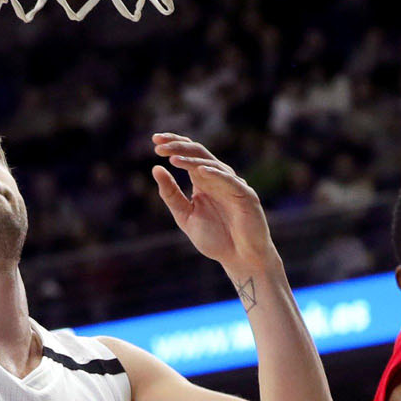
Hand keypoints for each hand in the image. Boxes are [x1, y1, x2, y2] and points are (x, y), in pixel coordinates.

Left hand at [151, 134, 277, 276]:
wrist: (240, 259)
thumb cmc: (216, 239)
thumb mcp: (185, 216)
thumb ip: (171, 194)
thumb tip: (155, 169)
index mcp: (203, 181)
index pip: (188, 155)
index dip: (174, 144)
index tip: (154, 141)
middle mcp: (218, 178)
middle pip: (198, 153)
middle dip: (178, 146)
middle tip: (159, 144)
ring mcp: (232, 184)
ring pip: (211, 164)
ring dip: (192, 160)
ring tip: (173, 159)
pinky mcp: (245, 195)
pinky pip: (229, 180)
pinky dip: (215, 174)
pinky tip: (199, 171)